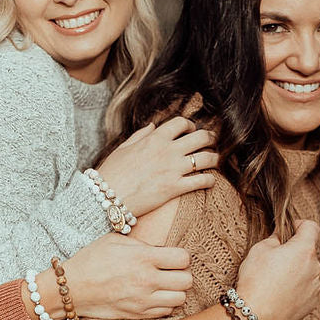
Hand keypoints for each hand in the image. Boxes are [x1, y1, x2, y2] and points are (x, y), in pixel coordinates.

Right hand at [62, 233, 192, 319]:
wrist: (72, 288)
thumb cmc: (91, 260)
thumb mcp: (116, 241)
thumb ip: (143, 244)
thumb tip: (161, 250)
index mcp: (143, 258)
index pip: (183, 258)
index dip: (180, 256)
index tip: (172, 257)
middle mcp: (147, 280)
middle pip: (187, 280)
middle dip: (182, 274)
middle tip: (171, 272)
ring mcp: (143, 300)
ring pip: (180, 299)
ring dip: (175, 291)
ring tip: (164, 285)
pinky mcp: (138, 315)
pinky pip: (166, 312)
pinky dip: (164, 304)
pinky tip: (153, 296)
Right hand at [96, 117, 217, 217]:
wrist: (105, 197)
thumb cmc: (111, 172)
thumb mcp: (124, 148)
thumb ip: (141, 135)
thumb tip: (154, 125)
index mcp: (154, 138)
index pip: (181, 123)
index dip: (191, 125)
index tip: (192, 131)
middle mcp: (167, 151)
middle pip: (201, 137)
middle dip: (210, 139)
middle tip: (211, 143)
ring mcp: (173, 169)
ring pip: (207, 158)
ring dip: (214, 159)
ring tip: (214, 162)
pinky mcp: (175, 188)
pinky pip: (202, 181)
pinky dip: (209, 180)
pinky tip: (209, 182)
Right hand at [233, 219, 319, 319]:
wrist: (256, 315)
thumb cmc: (255, 281)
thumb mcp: (259, 250)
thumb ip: (275, 239)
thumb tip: (281, 238)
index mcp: (304, 249)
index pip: (311, 227)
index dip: (299, 225)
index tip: (289, 230)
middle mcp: (315, 266)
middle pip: (308, 251)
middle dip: (294, 251)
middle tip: (274, 260)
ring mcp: (316, 286)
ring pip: (308, 270)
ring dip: (296, 270)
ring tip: (276, 280)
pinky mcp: (313, 302)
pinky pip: (307, 288)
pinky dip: (297, 287)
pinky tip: (280, 293)